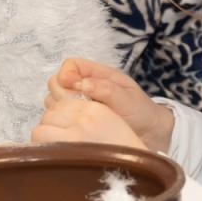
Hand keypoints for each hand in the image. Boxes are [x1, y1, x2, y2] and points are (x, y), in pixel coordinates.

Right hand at [44, 58, 171, 150]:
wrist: (148, 135)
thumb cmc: (141, 113)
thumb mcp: (128, 99)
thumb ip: (106, 89)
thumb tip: (81, 83)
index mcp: (98, 75)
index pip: (71, 65)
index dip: (67, 74)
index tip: (73, 87)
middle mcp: (84, 87)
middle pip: (56, 82)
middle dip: (64, 94)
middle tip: (82, 107)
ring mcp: (77, 103)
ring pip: (53, 100)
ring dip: (63, 109)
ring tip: (84, 118)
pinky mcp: (73, 120)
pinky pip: (56, 117)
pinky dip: (63, 121)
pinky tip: (79, 127)